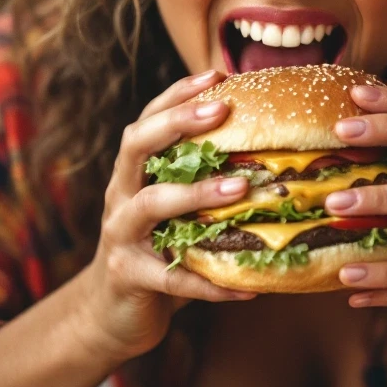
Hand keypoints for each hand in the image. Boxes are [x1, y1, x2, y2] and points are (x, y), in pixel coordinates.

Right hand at [79, 69, 255, 364]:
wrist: (112, 313)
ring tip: (240, 189)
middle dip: (178, 122)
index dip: (178, 94)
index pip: (149, 119)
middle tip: (222, 110)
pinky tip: (247, 288)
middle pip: (137, 145)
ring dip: (196, 193)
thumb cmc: (159, 247)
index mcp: (133, 172)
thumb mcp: (175, 207)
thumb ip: (203, 180)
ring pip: (151, 205)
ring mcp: (120, 234)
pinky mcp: (128, 276)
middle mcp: (120, 194)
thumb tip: (275, 154)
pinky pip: (171, 277)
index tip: (216, 74)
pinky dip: (209, 283)